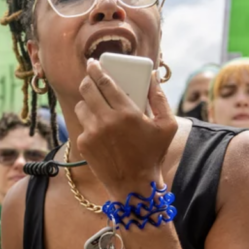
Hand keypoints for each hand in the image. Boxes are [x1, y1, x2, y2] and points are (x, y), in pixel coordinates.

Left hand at [74, 59, 177, 198]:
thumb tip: (151, 76)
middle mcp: (106, 121)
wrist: (134, 185)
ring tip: (97, 105)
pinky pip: (82, 125)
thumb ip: (160, 97)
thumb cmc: (153, 154)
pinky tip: (100, 129)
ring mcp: (92, 133)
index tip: (93, 63)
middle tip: (90, 77)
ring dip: (87, 102)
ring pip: (81, 106)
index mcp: (127, 113)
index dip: (97, 69)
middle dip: (87, 80)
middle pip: (87, 89)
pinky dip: (89, 123)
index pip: (105, 82)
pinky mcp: (83, 144)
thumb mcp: (167, 126)